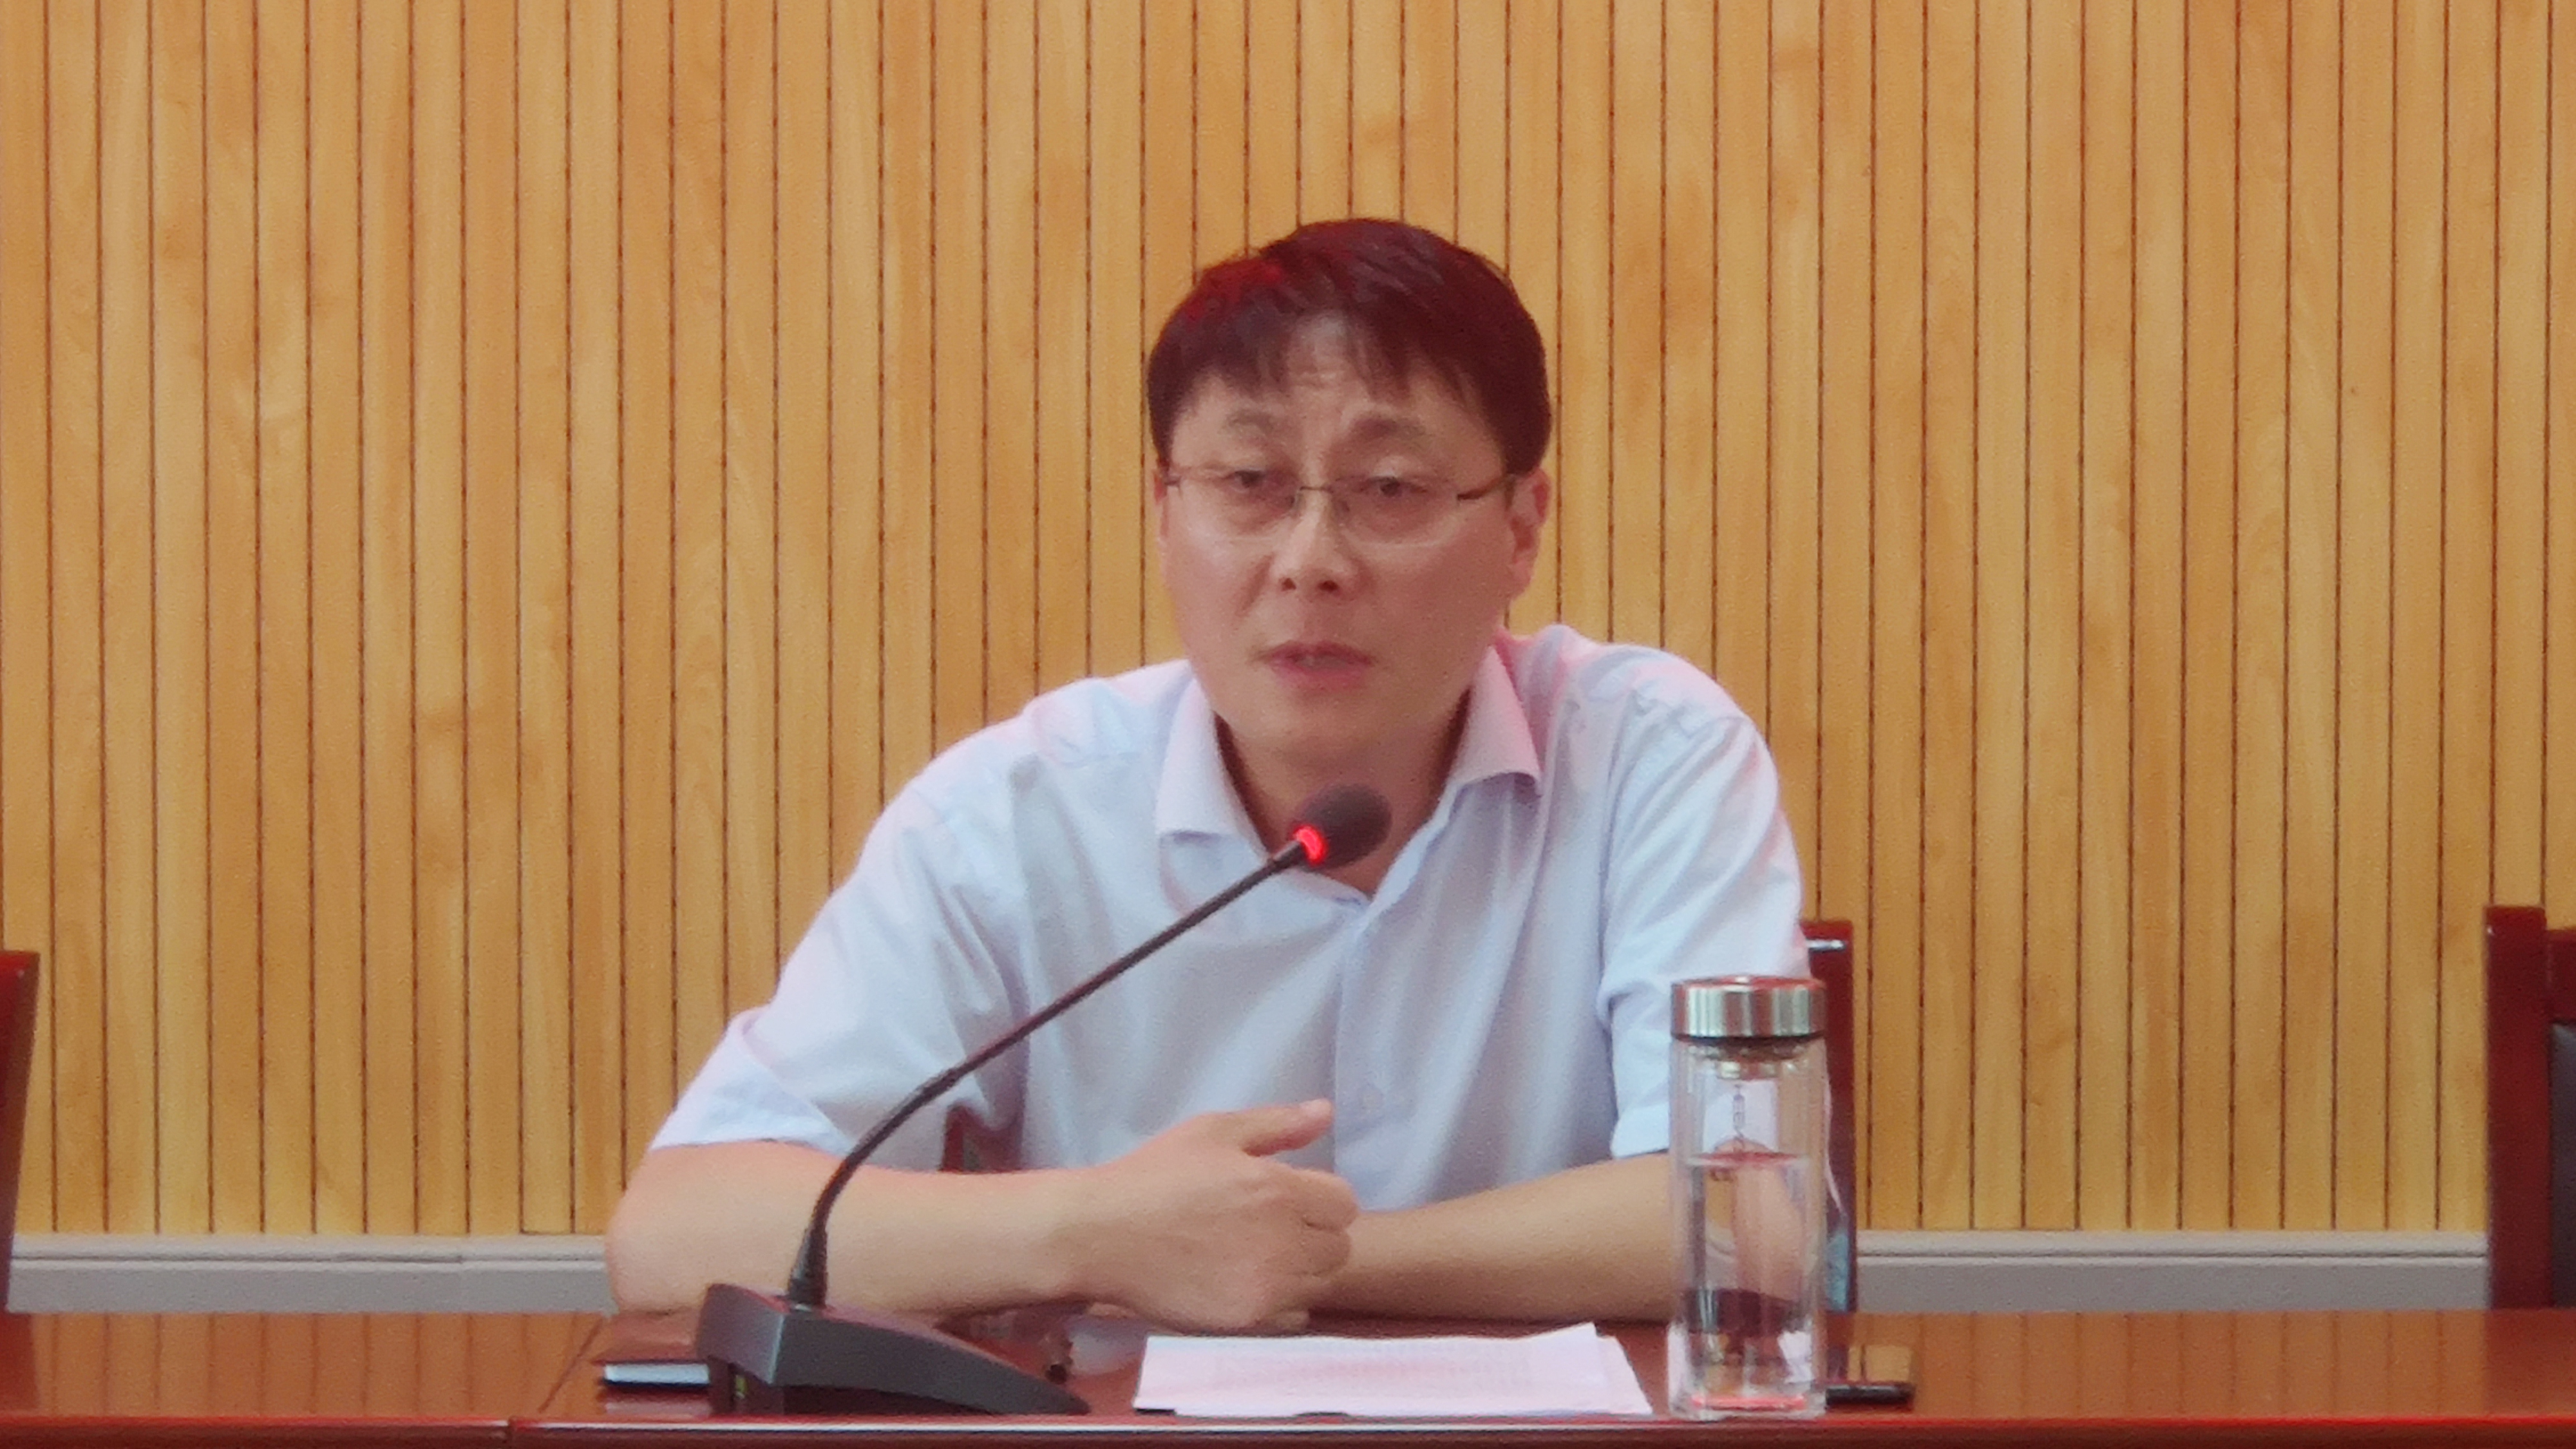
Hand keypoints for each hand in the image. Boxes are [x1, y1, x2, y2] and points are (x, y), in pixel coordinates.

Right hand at [1057, 1100, 1357, 1332]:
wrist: (1102, 1236)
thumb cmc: (1155, 1176)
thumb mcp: (1213, 1132)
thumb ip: (1277, 1124)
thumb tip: (1326, 1112)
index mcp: (1279, 1189)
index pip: (1344, 1203)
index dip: (1319, 1199)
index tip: (1287, 1200)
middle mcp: (1284, 1240)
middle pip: (1338, 1247)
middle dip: (1313, 1235)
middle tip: (1271, 1229)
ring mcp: (1267, 1285)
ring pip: (1319, 1283)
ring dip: (1300, 1270)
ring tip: (1258, 1257)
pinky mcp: (1248, 1319)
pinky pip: (1295, 1315)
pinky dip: (1280, 1302)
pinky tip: (1245, 1284)